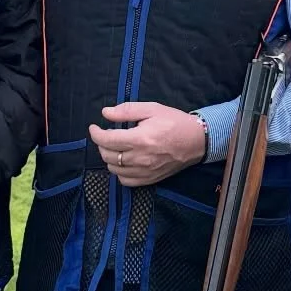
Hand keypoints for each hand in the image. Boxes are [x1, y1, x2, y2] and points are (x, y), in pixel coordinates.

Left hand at [90, 101, 208, 187]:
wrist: (196, 141)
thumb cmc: (175, 122)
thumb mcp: (152, 109)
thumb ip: (127, 111)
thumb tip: (105, 113)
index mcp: (139, 139)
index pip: (107, 140)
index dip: (95, 133)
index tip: (94, 127)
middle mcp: (140, 158)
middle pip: (108, 155)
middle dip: (102, 144)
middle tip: (107, 135)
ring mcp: (145, 171)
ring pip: (114, 169)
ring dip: (109, 157)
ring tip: (115, 147)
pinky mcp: (150, 179)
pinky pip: (126, 181)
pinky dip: (119, 172)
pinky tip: (123, 162)